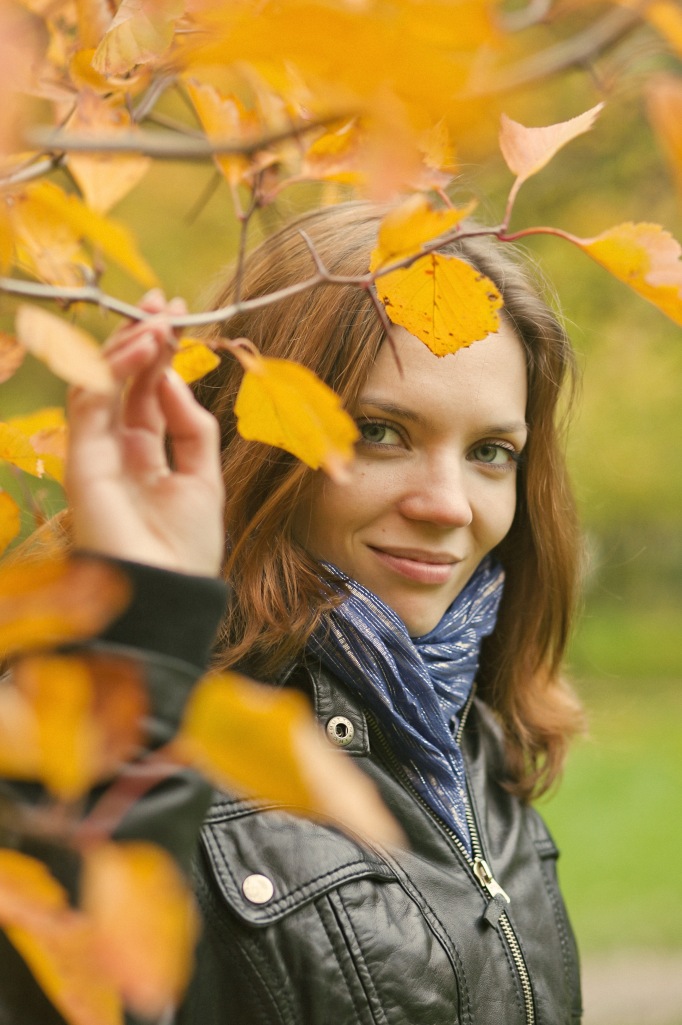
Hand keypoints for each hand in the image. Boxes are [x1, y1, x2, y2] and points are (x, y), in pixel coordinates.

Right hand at [65, 291, 224, 576]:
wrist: (168, 594)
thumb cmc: (187, 547)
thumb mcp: (204, 478)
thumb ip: (193, 428)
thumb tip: (174, 379)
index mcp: (146, 454)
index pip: (146, 393)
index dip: (159, 354)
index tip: (177, 315)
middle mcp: (117, 449)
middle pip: (121, 382)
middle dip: (139, 338)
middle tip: (161, 303)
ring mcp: (96, 454)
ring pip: (99, 384)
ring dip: (125, 348)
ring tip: (155, 323)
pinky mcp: (80, 461)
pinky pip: (89, 403)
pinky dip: (110, 372)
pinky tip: (139, 350)